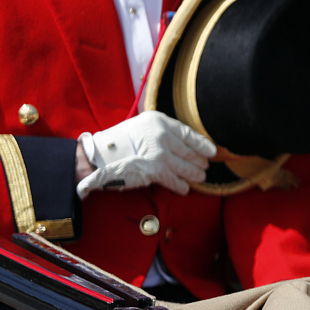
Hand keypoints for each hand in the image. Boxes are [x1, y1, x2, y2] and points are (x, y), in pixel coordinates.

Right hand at [76, 111, 216, 198]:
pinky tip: (185, 188)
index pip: (187, 133)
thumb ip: (160, 132)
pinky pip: (174, 180)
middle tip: (205, 166)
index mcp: (159, 121)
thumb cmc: (118, 143)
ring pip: (185, 167)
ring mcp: (160, 153)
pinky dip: (181, 186)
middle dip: (199, 160)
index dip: (202, 143)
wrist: (98, 156)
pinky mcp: (156, 171)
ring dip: (194, 174)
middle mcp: (162, 135)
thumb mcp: (140, 126)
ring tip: (200, 177)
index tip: (211, 150)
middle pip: (189, 151)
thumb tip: (180, 143)